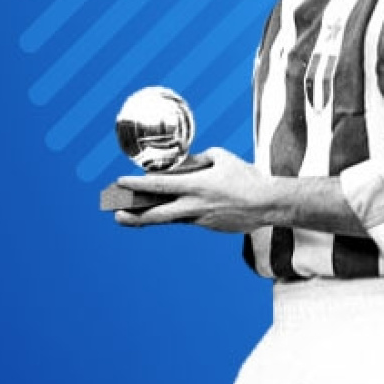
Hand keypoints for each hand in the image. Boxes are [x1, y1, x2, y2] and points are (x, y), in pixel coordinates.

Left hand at [113, 147, 272, 232]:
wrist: (267, 203)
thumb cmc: (245, 176)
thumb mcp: (220, 158)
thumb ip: (197, 160)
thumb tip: (182, 165)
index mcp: (196, 185)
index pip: (160, 185)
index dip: (137, 184)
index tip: (121, 181)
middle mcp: (194, 205)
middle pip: (158, 214)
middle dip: (134, 215)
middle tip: (116, 214)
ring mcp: (200, 219)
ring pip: (169, 220)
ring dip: (148, 219)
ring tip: (129, 218)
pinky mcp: (208, 226)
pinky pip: (186, 219)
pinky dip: (175, 214)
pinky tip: (163, 211)